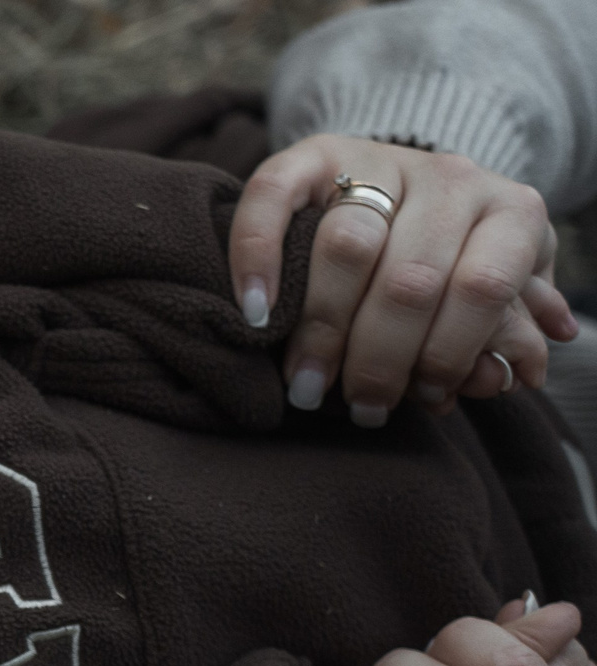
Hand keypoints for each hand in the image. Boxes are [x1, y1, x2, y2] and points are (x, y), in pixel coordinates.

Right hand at [230, 135, 575, 424]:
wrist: (411, 194)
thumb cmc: (458, 263)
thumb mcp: (502, 296)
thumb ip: (506, 335)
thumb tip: (514, 376)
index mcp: (511, 213)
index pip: (482, 287)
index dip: (447, 352)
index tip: (418, 399)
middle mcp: (451, 178)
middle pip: (410, 278)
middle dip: (378, 358)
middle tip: (357, 406)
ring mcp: (381, 160)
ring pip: (347, 246)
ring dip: (320, 329)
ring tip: (304, 384)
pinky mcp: (314, 154)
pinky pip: (273, 197)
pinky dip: (256, 258)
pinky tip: (256, 314)